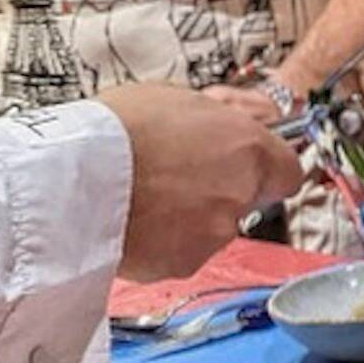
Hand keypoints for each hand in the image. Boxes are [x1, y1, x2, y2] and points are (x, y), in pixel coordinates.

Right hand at [98, 83, 303, 280]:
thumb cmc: (116, 130)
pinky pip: (182, 252)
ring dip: (189, 216)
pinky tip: (136, 219)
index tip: (248, 164)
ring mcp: (213, 234)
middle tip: (177, 174)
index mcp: (245, 147)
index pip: (287, 170)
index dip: (266, 167)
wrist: (75, 179)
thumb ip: (210, 119)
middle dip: (219, 188)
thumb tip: (218, 125)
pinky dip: (165, 241)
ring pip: (213, 227)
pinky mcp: (183, 264)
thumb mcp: (172, 98)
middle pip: (245, 198)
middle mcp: (238, 194)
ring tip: (146, 195)